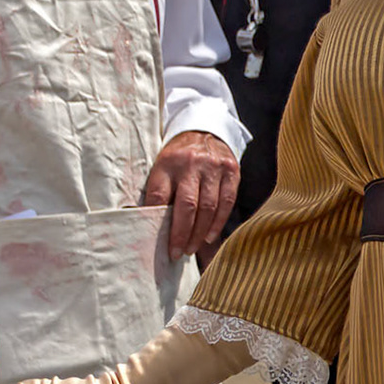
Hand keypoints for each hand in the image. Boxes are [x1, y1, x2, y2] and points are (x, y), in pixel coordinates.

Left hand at [144, 131, 238, 259]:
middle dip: (181, 234)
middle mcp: (191, 164)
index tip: (158, 243)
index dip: (159, 223)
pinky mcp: (231, 170)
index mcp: (167, 163)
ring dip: (199, 233)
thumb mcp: (162, 167)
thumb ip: (159, 192)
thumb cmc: (178, 157)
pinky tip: (208, 236)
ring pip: (208, 207)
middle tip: (177, 253)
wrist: (204, 130)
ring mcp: (214, 167)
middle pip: (187, 205)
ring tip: (191, 248)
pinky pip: (226, 201)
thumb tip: (151, 226)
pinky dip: (218, 223)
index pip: (159, 196)